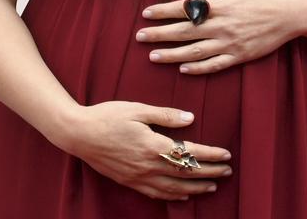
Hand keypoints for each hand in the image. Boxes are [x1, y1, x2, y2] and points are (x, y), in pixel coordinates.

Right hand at [63, 101, 232, 200]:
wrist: (78, 133)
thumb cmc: (107, 116)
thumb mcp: (137, 109)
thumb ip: (165, 115)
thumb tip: (190, 118)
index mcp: (153, 145)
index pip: (190, 153)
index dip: (211, 155)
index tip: (226, 155)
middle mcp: (148, 165)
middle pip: (186, 173)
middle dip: (210, 173)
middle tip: (227, 172)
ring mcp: (138, 176)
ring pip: (174, 188)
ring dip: (196, 188)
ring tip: (212, 186)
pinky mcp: (129, 181)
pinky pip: (156, 194)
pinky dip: (173, 196)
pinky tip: (182, 196)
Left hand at [137, 0, 301, 74]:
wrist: (293, 13)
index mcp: (220, 4)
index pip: (184, 9)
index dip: (163, 11)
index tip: (146, 13)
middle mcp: (222, 26)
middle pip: (184, 32)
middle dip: (159, 35)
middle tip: (139, 37)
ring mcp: (231, 43)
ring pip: (195, 52)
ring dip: (172, 55)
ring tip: (153, 57)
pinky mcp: (240, 56)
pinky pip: (215, 65)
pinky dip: (198, 69)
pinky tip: (183, 70)